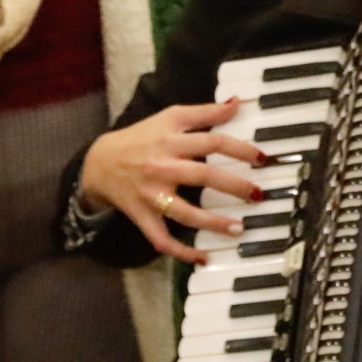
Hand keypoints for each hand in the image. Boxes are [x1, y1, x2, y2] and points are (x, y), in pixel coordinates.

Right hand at [78, 99, 268, 265]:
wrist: (100, 163)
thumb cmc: (141, 138)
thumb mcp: (169, 118)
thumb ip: (204, 112)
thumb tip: (236, 103)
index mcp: (170, 140)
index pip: (211, 141)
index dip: (240, 149)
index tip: (262, 158)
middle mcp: (162, 167)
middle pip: (202, 175)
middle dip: (234, 186)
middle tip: (257, 194)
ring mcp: (152, 195)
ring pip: (184, 212)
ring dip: (213, 222)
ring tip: (239, 228)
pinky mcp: (143, 216)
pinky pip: (162, 239)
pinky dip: (182, 252)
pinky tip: (204, 258)